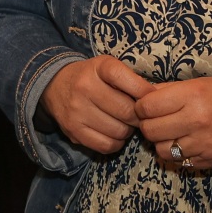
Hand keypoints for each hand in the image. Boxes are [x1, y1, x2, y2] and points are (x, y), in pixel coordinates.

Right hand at [40, 54, 154, 154]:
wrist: (54, 84)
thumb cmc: (91, 76)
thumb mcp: (108, 67)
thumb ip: (132, 80)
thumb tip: (157, 101)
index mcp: (99, 67)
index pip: (131, 82)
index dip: (145, 94)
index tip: (150, 99)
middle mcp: (85, 87)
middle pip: (127, 111)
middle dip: (138, 117)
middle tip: (136, 115)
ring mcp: (77, 110)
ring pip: (119, 131)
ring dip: (127, 130)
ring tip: (123, 123)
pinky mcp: (73, 130)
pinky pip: (106, 145)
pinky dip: (116, 143)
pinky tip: (112, 133)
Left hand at [136, 77, 211, 170]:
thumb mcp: (204, 83)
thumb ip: (172, 89)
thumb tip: (143, 94)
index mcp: (194, 96)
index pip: (147, 106)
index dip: (142, 106)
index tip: (147, 106)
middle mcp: (197, 121)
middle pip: (150, 130)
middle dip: (147, 125)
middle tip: (156, 120)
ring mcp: (204, 144)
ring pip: (162, 150)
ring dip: (162, 142)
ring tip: (171, 133)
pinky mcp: (211, 161)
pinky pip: (180, 162)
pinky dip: (178, 154)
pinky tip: (186, 143)